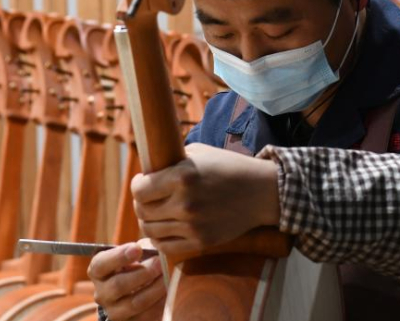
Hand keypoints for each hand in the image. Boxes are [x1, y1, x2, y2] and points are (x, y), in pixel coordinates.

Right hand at [88, 239, 165, 320]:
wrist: (133, 292)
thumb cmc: (133, 265)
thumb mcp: (131, 254)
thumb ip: (139, 250)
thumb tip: (156, 248)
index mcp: (97, 272)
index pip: (102, 264)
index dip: (119, 256)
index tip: (137, 248)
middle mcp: (101, 293)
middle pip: (119, 285)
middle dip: (142, 273)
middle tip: (160, 262)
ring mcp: (113, 312)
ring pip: (134, 303)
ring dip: (154, 288)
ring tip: (168, 276)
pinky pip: (146, 316)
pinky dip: (159, 303)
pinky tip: (169, 291)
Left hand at [131, 142, 279, 254]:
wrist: (261, 192)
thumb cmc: (229, 167)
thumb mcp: (199, 153)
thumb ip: (172, 161)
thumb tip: (147, 170)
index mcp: (182, 177)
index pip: (139, 189)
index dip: (137, 184)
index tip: (143, 181)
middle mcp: (185, 203)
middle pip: (142, 210)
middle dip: (140, 203)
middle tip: (148, 197)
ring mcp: (192, 226)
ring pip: (150, 230)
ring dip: (148, 220)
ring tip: (156, 212)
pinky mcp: (200, 242)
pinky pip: (165, 246)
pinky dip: (159, 238)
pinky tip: (165, 227)